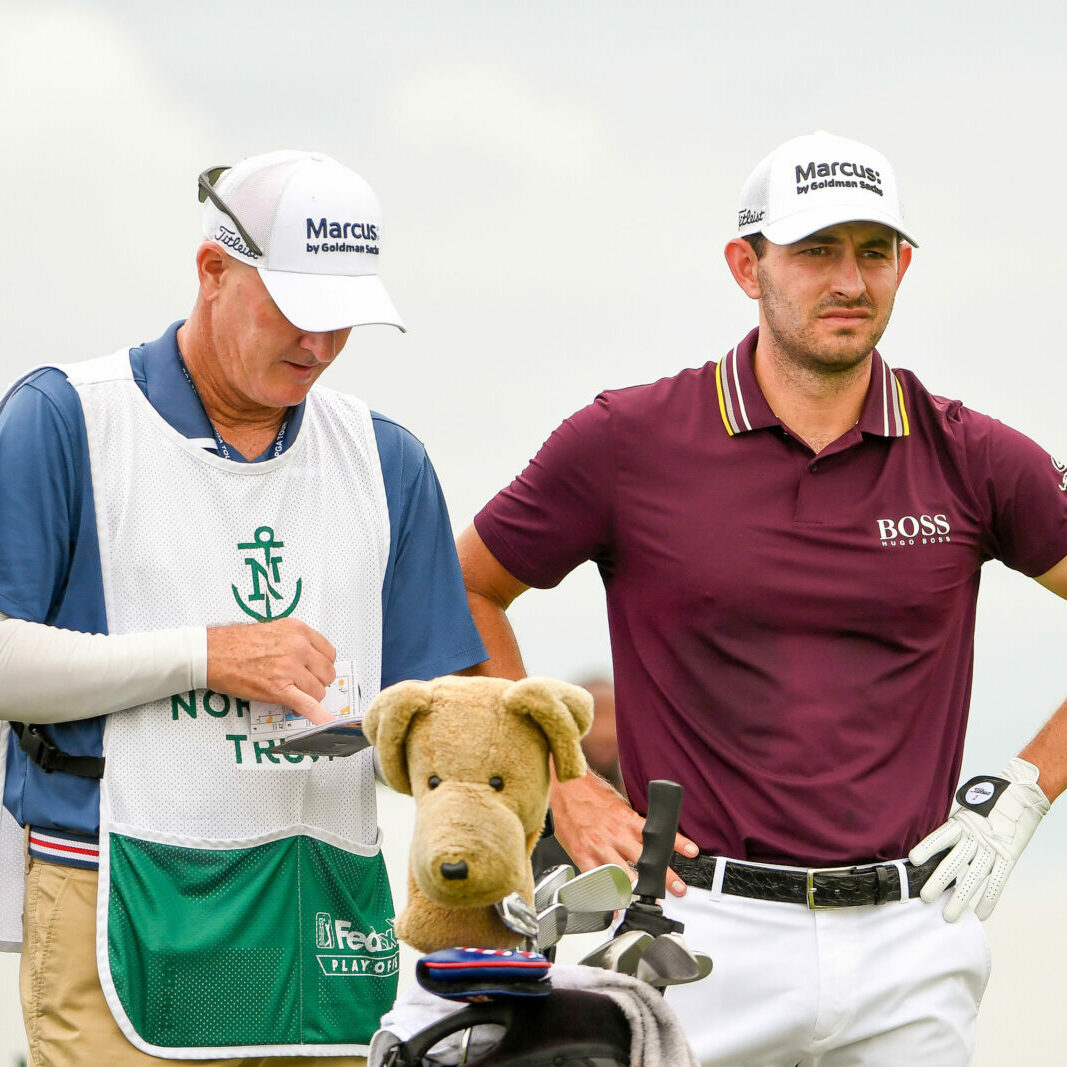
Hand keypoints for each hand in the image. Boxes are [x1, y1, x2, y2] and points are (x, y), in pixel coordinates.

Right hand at [206, 619, 336, 724]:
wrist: (210, 653)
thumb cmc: (235, 642)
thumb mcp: (274, 629)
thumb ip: (295, 641)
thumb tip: (309, 659)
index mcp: (298, 630)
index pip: (329, 654)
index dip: (322, 666)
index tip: (315, 671)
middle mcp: (297, 647)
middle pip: (326, 673)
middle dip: (317, 682)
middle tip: (302, 685)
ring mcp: (289, 668)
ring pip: (318, 691)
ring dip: (309, 697)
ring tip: (293, 695)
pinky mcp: (278, 689)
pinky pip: (306, 704)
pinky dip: (317, 715)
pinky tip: (324, 721)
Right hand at [549, 772, 698, 896]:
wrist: (565, 787)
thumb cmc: (590, 794)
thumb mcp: (618, 803)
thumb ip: (632, 822)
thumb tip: (648, 835)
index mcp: (626, 819)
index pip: (657, 834)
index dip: (677, 843)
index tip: (692, 851)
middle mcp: (615, 834)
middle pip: (645, 860)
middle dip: (665, 877)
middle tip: (679, 888)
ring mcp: (599, 847)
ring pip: (624, 874)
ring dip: (639, 890)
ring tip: (651, 901)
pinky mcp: (583, 856)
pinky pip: (598, 882)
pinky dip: (607, 898)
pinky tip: (616, 909)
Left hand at [909, 757, 1049, 921]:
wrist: (1021, 797)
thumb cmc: (988, 805)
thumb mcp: (965, 811)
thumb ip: (951, 828)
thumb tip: (930, 845)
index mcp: (961, 823)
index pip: (941, 836)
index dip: (927, 848)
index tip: (913, 860)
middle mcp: (975, 837)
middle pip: (954, 862)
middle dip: (938, 881)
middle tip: (924, 897)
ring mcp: (993, 849)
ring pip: (974, 877)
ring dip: (960, 898)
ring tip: (949, 916)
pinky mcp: (1008, 857)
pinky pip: (997, 881)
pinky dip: (989, 899)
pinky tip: (981, 914)